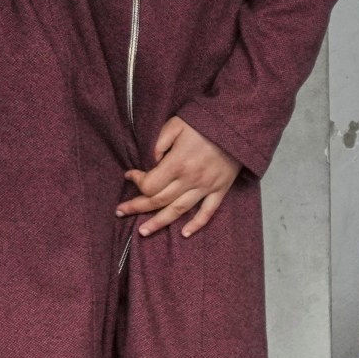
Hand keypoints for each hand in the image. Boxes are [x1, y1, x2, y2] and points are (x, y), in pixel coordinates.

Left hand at [118, 117, 242, 238]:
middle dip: (137, 206)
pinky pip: (207, 212)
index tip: (130, 175)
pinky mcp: (220, 190)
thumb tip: (152, 162)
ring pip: (178, 210)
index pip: (150, 184)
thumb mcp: (176, 125)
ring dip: (159, 222)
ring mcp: (206, 187)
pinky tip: (184, 233)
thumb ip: (159, 143)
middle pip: (159, 200)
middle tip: (120, 212)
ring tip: (143, 231)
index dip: (137, 181)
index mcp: (178, 163)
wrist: (238, 126)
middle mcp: (190, 180)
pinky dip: (196, 225)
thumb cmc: (205, 123)